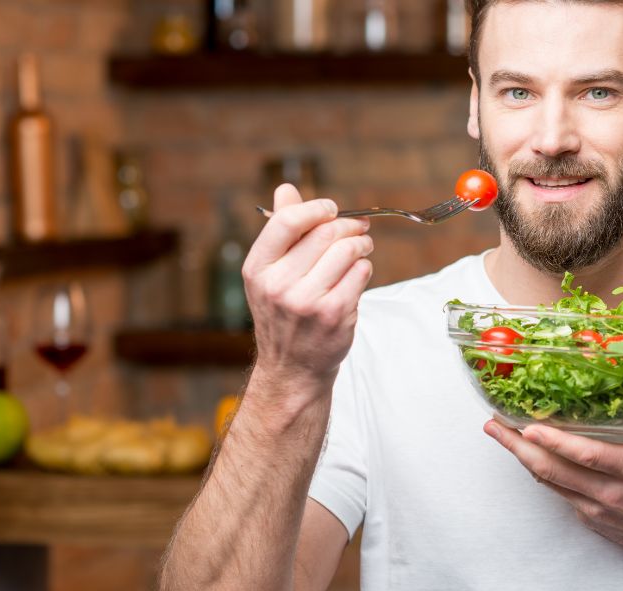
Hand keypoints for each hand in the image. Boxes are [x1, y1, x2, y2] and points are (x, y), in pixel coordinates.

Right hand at [243, 184, 373, 390]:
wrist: (292, 368)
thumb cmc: (284, 314)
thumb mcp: (270, 273)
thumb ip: (281, 230)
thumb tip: (286, 189)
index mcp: (258, 268)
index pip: (287, 221)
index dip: (316, 208)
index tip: (331, 209)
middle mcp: (278, 284)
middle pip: (324, 233)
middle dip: (348, 226)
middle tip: (358, 228)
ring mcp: (307, 301)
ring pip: (347, 250)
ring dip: (361, 244)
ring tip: (362, 248)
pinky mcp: (334, 314)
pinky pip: (360, 273)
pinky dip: (364, 268)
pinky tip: (357, 274)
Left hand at [485, 375, 622, 561]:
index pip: (588, 456)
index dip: (557, 443)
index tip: (529, 427)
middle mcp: (609, 492)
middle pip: (553, 470)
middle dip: (518, 447)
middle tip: (493, 425)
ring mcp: (594, 508)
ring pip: (548, 482)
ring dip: (521, 458)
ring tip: (498, 434)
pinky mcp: (588, 517)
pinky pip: (557, 492)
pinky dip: (539, 472)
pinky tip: (525, 454)